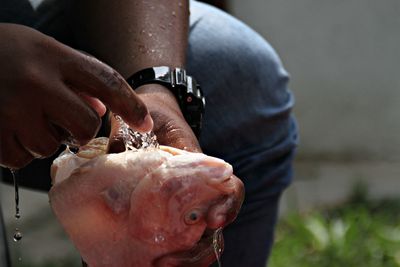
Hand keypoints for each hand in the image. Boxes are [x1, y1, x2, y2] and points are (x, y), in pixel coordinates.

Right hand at [0, 23, 152, 168]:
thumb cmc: (5, 53)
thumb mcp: (44, 51)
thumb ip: (77, 76)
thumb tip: (103, 107)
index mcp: (53, 56)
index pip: (107, 82)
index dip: (131, 106)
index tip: (146, 124)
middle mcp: (36, 82)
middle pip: (85, 125)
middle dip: (79, 129)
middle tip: (62, 119)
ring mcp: (12, 108)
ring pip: (51, 146)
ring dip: (43, 138)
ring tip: (23, 115)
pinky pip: (22, 158)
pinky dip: (19, 149)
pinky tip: (7, 127)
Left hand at [107, 84, 244, 265]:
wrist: (151, 115)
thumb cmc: (154, 117)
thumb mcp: (148, 122)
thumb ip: (136, 138)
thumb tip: (115, 155)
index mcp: (202, 169)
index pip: (230, 189)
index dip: (229, 206)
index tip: (213, 220)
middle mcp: (197, 190)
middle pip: (215, 227)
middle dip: (201, 249)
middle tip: (171, 259)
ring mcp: (184, 204)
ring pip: (197, 238)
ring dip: (185, 257)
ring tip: (160, 265)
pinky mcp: (167, 213)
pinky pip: (175, 237)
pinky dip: (170, 253)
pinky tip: (150, 261)